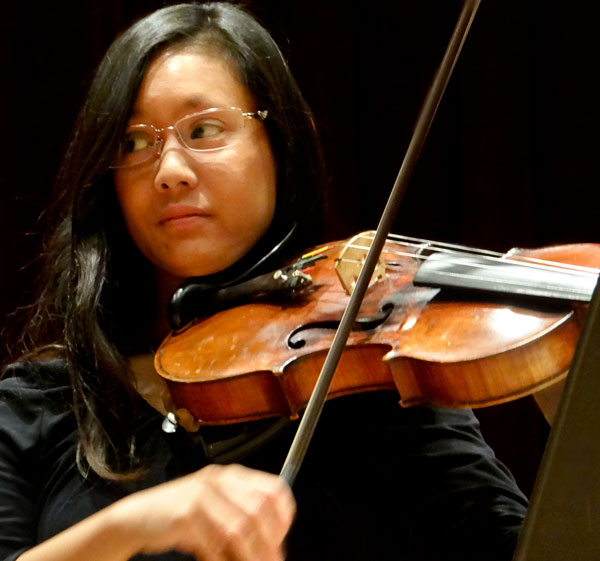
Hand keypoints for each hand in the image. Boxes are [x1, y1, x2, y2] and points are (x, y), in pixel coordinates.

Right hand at [114, 463, 295, 560]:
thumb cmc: (181, 517)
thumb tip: (273, 550)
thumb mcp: (216, 511)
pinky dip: (222, 560)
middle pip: (260, 508)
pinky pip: (214, 542)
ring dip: (251, 555)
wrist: (137, 517)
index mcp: (232, 476)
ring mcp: (202, 494)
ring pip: (240, 527)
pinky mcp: (186, 513)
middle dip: (269, 542)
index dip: (283, 517)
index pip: (273, 489)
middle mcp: (219, 479)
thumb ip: (242, 521)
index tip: (281, 541)